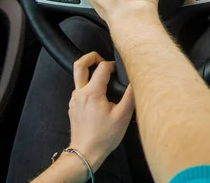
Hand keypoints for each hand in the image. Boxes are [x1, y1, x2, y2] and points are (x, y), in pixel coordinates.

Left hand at [68, 51, 134, 172]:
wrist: (85, 153)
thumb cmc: (103, 137)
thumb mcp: (123, 116)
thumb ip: (130, 95)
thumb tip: (136, 81)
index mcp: (92, 93)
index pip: (102, 67)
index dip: (112, 65)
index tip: (119, 71)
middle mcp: (80, 93)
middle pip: (79, 64)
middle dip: (91, 56)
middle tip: (101, 58)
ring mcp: (74, 100)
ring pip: (79, 78)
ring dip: (91, 73)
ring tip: (105, 80)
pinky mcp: (73, 107)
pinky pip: (80, 90)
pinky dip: (89, 87)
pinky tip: (101, 97)